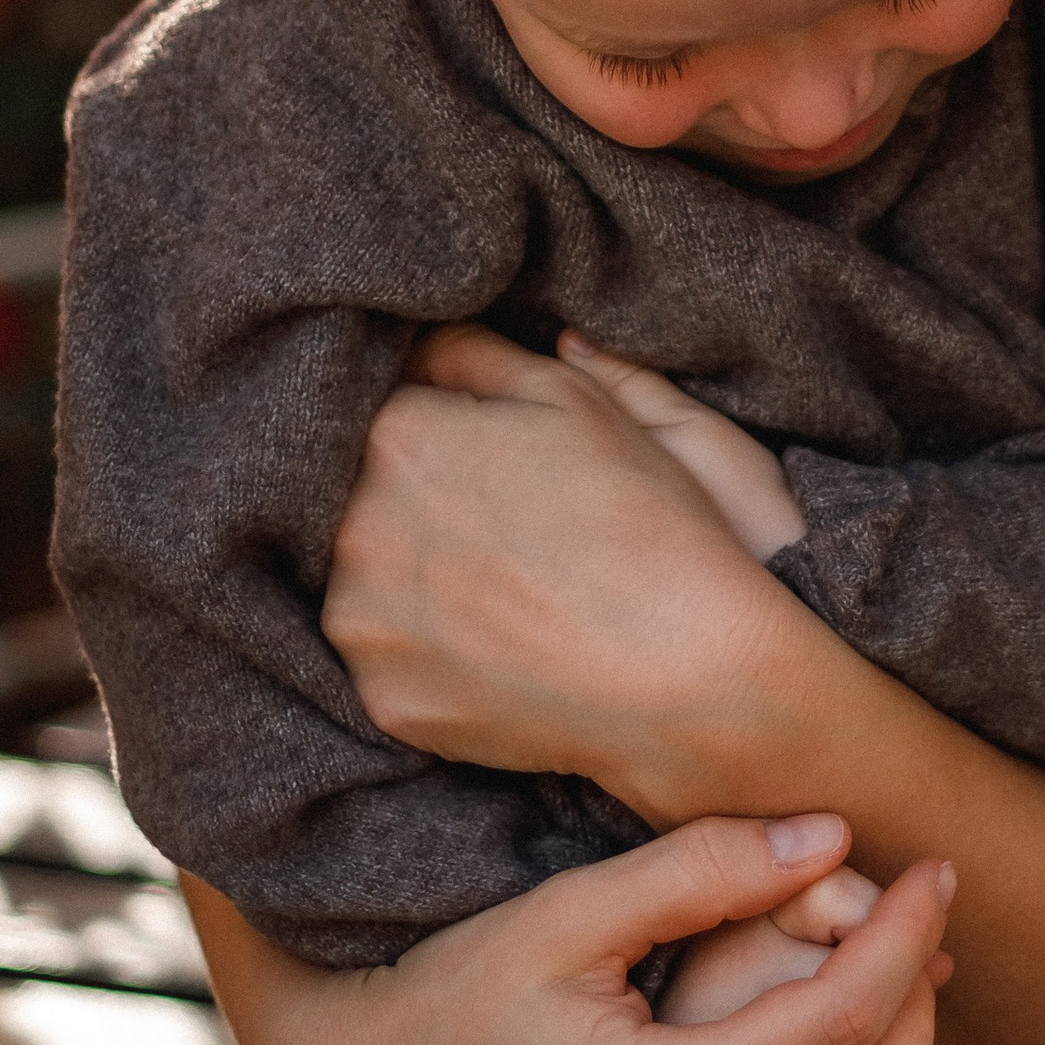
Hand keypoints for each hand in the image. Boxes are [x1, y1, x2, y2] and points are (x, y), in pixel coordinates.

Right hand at [182, 815, 953, 1044]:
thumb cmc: (453, 992)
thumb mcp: (568, 913)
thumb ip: (702, 870)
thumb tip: (830, 836)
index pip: (847, 1020)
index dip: (907, 934)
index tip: (933, 868)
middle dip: (916, 1011)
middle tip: (909, 926)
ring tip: (871, 969)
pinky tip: (810, 1037)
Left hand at [323, 324, 808, 800]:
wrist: (687, 674)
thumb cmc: (644, 520)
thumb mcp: (577, 402)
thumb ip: (477, 357)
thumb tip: (422, 347)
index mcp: (399, 437)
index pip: (386, 410)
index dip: (439, 426)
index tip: (488, 454)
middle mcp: (357, 529)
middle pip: (362, 495)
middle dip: (416, 499)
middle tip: (501, 523)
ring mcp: (363, 624)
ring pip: (367, 577)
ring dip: (413, 573)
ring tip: (503, 585)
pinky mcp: (382, 698)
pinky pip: (389, 654)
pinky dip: (431, 645)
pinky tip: (498, 639)